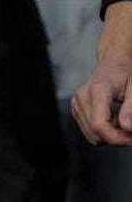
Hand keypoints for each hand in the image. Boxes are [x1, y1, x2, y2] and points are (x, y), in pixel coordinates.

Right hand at [72, 2, 131, 144]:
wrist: (113, 63)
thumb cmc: (125, 74)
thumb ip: (131, 109)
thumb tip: (127, 128)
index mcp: (97, 90)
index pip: (100, 124)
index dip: (117, 137)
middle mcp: (82, 97)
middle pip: (96, 132)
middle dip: (116, 137)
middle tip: (131, 130)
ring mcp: (76, 103)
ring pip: (92, 135)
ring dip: (110, 135)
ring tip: (122, 122)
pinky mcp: (75, 108)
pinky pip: (89, 131)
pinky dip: (103, 131)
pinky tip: (112, 119)